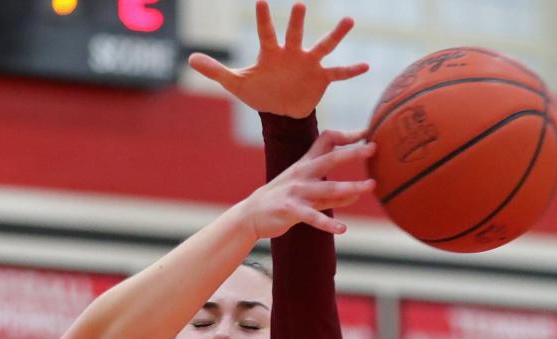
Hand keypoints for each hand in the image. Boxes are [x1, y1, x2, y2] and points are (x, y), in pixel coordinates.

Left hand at [189, 2, 366, 117]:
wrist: (280, 111)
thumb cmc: (259, 91)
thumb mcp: (236, 84)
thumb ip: (215, 70)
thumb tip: (190, 59)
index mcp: (271, 53)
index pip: (266, 33)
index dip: (263, 19)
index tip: (261, 2)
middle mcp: (292, 53)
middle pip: (295, 34)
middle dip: (298, 22)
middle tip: (300, 5)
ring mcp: (309, 64)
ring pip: (323, 46)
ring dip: (335, 36)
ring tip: (348, 20)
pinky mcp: (321, 78)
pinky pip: (338, 73)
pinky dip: (351, 71)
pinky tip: (366, 66)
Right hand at [240, 129, 375, 237]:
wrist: (250, 215)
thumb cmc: (281, 200)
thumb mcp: (303, 190)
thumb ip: (329, 192)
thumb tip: (356, 195)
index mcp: (305, 164)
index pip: (326, 141)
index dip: (346, 136)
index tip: (366, 132)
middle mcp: (302, 174)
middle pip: (330, 159)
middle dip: (352, 153)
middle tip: (373, 148)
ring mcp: (296, 192)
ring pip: (328, 188)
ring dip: (351, 187)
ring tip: (371, 186)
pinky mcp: (290, 210)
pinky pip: (313, 217)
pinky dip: (328, 223)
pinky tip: (342, 229)